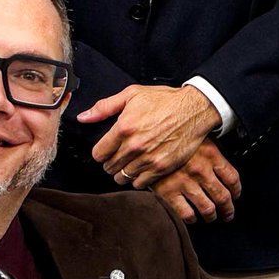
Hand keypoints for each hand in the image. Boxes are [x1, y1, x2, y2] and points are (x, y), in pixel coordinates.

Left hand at [83, 83, 218, 185]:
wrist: (195, 109)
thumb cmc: (165, 100)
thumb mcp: (132, 94)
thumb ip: (104, 107)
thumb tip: (83, 118)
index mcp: (123, 128)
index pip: (98, 154)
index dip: (101, 152)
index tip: (107, 150)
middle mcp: (134, 146)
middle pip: (109, 167)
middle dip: (111, 162)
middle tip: (119, 156)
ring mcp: (148, 158)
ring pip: (123, 177)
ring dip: (123, 172)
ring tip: (130, 163)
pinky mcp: (162, 167)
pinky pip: (140, 183)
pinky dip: (138, 179)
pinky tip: (142, 168)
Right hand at [150, 140, 241, 222]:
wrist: (143, 141)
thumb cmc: (170, 137)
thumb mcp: (196, 137)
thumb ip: (210, 152)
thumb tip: (222, 167)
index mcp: (211, 155)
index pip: (232, 178)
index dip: (237, 191)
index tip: (235, 196)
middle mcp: (201, 170)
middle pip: (223, 197)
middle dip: (228, 209)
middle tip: (228, 214)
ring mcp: (185, 183)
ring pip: (207, 209)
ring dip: (211, 216)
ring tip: (211, 217)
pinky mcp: (168, 192)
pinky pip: (186, 213)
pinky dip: (192, 218)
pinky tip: (192, 217)